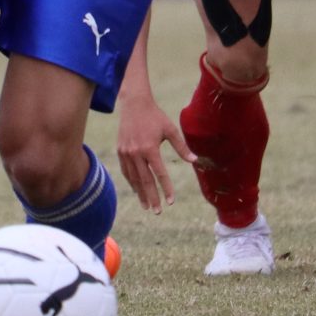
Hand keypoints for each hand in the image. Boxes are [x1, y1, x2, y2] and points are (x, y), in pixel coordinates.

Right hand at [115, 96, 198, 212]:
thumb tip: (195, 161)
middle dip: (152, 197)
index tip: (171, 201)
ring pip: (134, 179)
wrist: (133, 104)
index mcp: (149, 148)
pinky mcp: (120, 151)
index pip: (159, 174)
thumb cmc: (155, 116)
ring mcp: (126, 153)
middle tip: (158, 212)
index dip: (166, 188)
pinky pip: (126, 171)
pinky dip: (132, 183)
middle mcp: (136, 153)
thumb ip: (182, 147)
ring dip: (140, 194)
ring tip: (147, 206)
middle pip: (145, 181)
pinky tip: (137, 191)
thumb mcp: (170, 129)